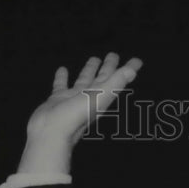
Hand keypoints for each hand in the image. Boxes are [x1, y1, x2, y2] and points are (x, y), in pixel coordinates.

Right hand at [17, 52, 142, 174]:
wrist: (50, 133)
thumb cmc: (75, 116)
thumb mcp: (99, 97)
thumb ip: (115, 83)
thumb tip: (133, 71)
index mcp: (101, 97)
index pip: (117, 79)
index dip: (127, 70)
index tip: (137, 61)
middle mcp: (89, 99)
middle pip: (101, 79)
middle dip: (108, 67)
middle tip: (112, 55)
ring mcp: (73, 100)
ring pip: (83, 81)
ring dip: (88, 71)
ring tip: (93, 58)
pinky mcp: (58, 101)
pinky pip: (61, 86)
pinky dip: (62, 78)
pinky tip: (63, 69)